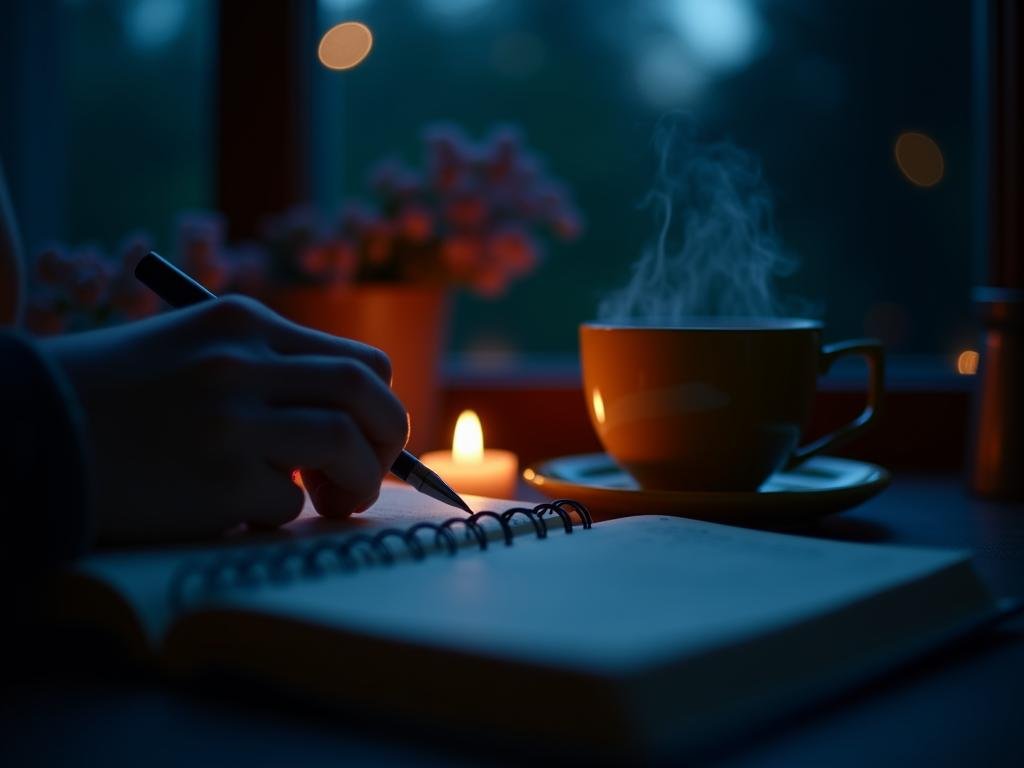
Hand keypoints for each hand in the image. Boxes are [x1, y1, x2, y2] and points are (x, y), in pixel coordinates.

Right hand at [42, 296, 408, 542]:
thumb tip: (349, 420)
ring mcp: (230, 421)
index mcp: (241, 322)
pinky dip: (279, 514)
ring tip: (332, 499)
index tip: (368, 433)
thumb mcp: (193, 348)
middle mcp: (241, 363)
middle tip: (370, 469)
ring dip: (354, 482)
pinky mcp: (215, 482)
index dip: (378, 402)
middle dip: (388, 439)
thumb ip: (268, 369)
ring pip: (343, 445)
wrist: (29, 431)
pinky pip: (284, 504)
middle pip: (367, 392)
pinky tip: (240, 509)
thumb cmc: (116, 395)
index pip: (357, 358)